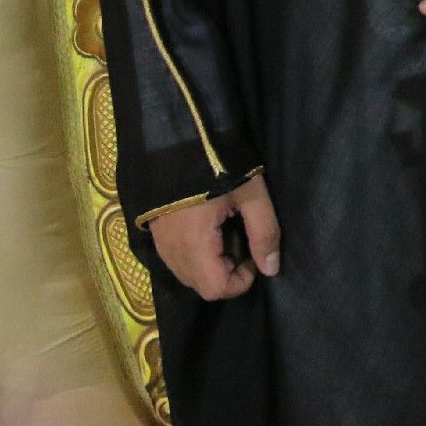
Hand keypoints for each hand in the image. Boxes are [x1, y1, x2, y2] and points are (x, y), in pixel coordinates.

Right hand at [148, 173, 279, 300]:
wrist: (178, 137)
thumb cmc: (219, 164)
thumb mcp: (251, 194)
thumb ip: (264, 232)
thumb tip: (271, 269)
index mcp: (193, 243)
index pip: (215, 288)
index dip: (241, 280)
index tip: (253, 254)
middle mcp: (171, 250)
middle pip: (201, 285)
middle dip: (227, 273)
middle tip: (241, 241)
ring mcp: (159, 242)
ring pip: (187, 274)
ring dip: (211, 266)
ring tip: (226, 233)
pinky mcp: (155, 232)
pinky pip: (176, 260)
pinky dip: (195, 256)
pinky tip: (208, 229)